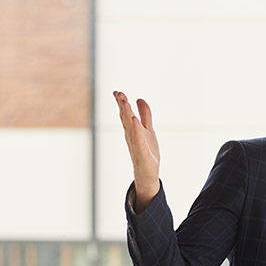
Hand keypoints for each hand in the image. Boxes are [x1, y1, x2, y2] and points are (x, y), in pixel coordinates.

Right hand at [115, 91, 160, 211]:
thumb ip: (145, 115)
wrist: (147, 173)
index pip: (125, 114)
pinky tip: (135, 120)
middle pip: (125, 118)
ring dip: (127, 114)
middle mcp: (131, 135)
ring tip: (125, 101)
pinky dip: (136, 130)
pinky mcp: (141, 152)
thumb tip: (140, 99)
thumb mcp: (148, 129)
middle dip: (122, 105)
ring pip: (130, 126)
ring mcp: (135, 143)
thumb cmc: (147, 151)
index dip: (121, 103)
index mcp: (132, 129)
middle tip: (118, 93)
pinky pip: (138, 139)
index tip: (117, 92)